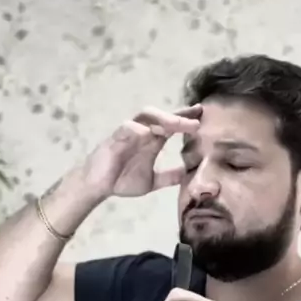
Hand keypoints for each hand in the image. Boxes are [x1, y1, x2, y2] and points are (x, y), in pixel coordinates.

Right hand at [84, 104, 201, 198]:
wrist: (99, 187)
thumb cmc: (122, 180)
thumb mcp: (153, 181)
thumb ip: (169, 176)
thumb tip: (188, 175)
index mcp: (152, 141)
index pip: (171, 125)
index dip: (185, 117)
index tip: (201, 114)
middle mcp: (142, 133)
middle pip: (161, 115)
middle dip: (178, 115)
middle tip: (195, 119)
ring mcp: (128, 133)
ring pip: (145, 116)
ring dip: (162, 118)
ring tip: (176, 124)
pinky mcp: (114, 139)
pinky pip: (125, 128)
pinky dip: (136, 129)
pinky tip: (148, 133)